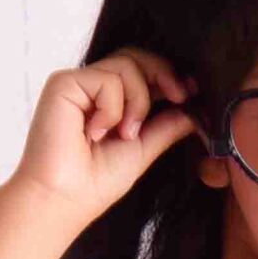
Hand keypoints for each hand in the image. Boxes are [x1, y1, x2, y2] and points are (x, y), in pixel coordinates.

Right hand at [7, 50, 200, 227]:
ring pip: (126, 65)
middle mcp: (92, 88)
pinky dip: (112, 108)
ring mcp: (78, 83)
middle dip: (163, 74)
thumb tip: (194, 111)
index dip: (168, 75)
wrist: (63, 200)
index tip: (191, 92)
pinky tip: (95, 132)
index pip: (142, 71)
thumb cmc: (94, 183)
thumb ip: (165, 127)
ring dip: (137, 102)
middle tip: (180, 97)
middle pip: (136, 57)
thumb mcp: (142, 151)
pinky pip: (106, 79)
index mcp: (109, 102)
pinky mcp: (64, 83)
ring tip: (124, 134)